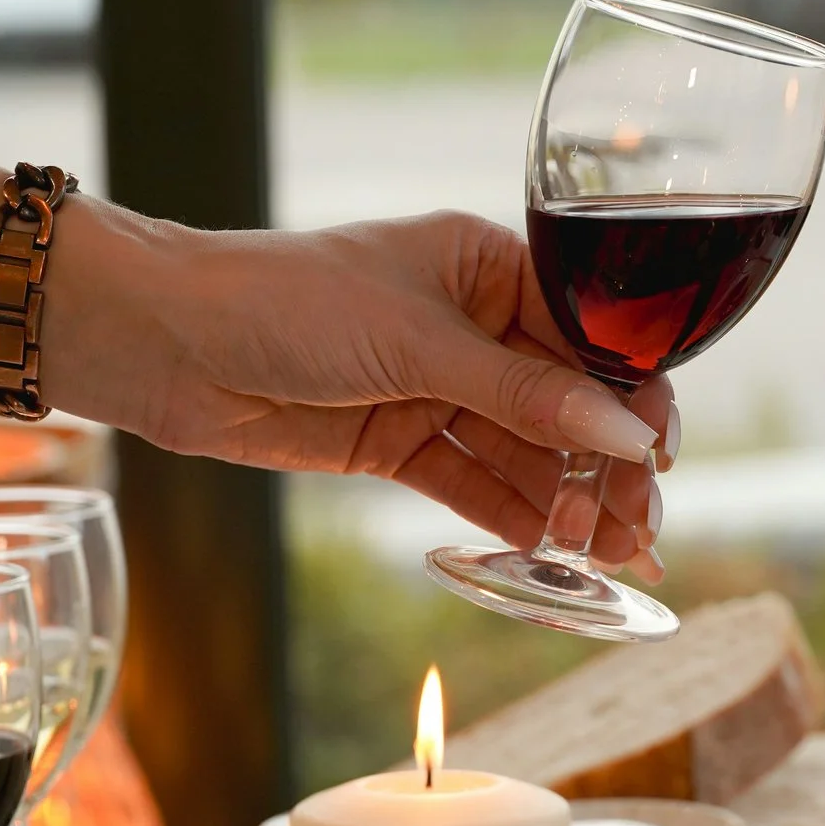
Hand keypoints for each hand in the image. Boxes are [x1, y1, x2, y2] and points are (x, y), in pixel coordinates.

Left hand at [56, 207, 672, 576]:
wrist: (163, 341)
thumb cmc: (284, 299)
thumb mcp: (419, 343)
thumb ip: (525, 395)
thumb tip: (626, 434)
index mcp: (487, 266)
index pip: (588, 338)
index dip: (631, 399)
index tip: (661, 459)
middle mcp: (470, 325)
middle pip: (564, 404)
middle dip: (607, 468)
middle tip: (642, 532)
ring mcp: (433, 387)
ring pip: (523, 452)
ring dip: (567, 504)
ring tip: (611, 559)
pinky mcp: (396, 441)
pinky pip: (471, 484)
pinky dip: (511, 518)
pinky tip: (553, 550)